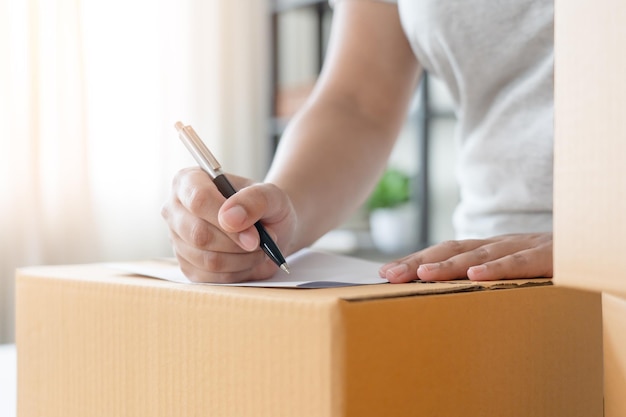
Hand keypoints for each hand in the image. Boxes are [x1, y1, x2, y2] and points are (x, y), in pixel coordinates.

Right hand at [161, 168, 296, 282]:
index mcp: (189, 181)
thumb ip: (254, 200)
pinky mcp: (187, 266)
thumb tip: (229, 218)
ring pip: (207, 260)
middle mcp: (175, 210)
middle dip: (237, 243)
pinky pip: (211, 278)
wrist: (270, 229)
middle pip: (198, 234)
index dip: (225, 218)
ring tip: (258, 248)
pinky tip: (247, 260)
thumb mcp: (271, 195)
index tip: (253, 233)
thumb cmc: (266, 206)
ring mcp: (178, 240)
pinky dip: (237, 273)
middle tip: (260, 242)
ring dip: (241, 259)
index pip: (198, 199)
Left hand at [378, 233, 552, 281]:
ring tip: (420, 275)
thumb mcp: (513, 269)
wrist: (594, 244)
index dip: (416, 258)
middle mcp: (501, 243)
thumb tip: (449, 290)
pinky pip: (522, 262)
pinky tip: (476, 276)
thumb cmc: (549, 262)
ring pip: (481, 254)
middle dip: (418, 261)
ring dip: (448, 265)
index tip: (386, 270)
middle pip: (452, 249)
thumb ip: (485, 276)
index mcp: (490, 247)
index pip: (446, 250)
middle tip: (389, 274)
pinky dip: (498, 269)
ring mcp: (524, 246)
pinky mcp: (549, 256)